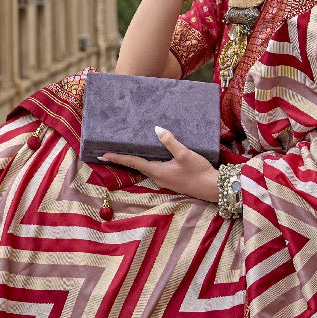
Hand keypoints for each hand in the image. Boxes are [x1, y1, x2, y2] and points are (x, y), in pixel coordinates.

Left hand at [101, 126, 219, 203]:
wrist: (213, 189)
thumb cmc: (199, 172)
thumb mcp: (185, 154)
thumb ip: (170, 142)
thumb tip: (157, 129)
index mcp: (157, 171)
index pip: (133, 162)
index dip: (118, 157)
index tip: (103, 154)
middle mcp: (157, 177)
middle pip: (137, 165)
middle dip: (124, 158)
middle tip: (111, 149)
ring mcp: (164, 179)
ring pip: (146, 167)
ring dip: (136, 159)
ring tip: (129, 148)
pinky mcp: (172, 179)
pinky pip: (155, 168)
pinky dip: (149, 160)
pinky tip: (152, 153)